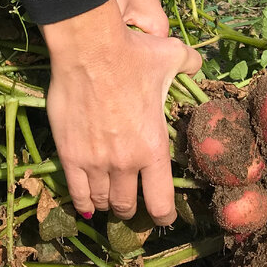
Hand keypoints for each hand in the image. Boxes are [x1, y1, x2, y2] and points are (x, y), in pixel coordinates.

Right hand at [43, 0, 201, 223]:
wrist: (89, 48)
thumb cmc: (133, 54)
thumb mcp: (171, 56)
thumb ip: (189, 64)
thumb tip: (196, 64)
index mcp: (153, 147)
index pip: (160, 203)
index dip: (164, 216)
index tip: (164, 217)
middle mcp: (126, 162)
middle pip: (127, 205)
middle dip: (131, 210)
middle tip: (132, 205)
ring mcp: (95, 162)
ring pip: (102, 201)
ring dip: (107, 204)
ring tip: (109, 200)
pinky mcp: (70, 155)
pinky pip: (76, 192)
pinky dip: (82, 203)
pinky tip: (86, 205)